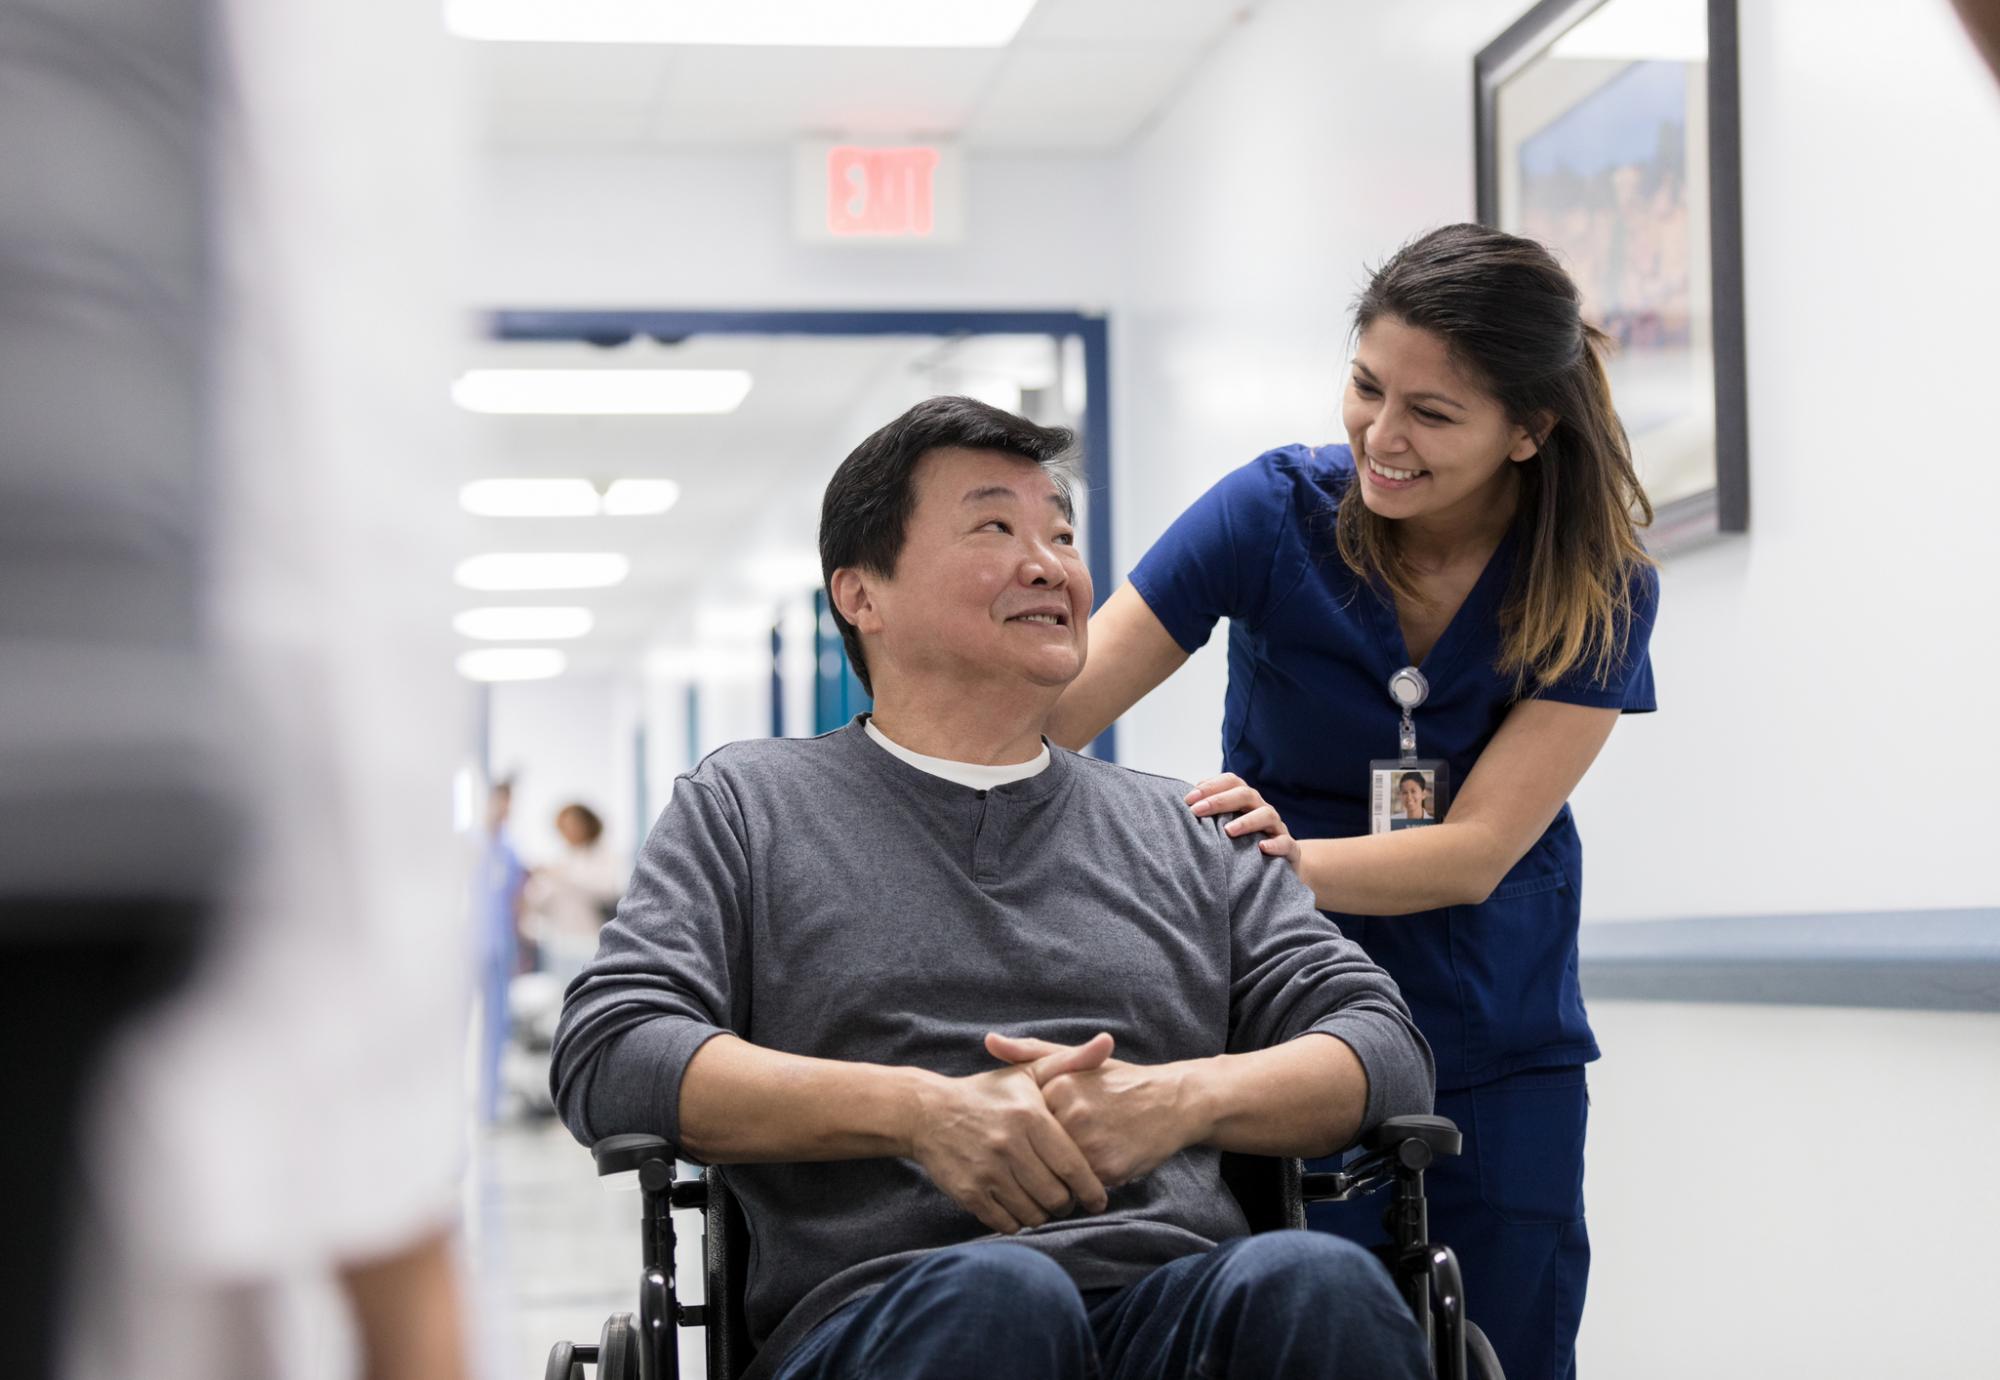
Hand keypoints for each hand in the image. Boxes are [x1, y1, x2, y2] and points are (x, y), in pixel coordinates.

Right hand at [906, 1034, 1112, 1234]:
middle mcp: (1010, 1145)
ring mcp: (987, 1170)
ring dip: (1042, 1214)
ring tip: (1042, 1202)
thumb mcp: (1028, 1072)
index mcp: (1030, 1117)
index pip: (1074, 1167)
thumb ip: (1072, 1061)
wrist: (927, 1111)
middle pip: (1056, 1196)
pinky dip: (1016, 1221)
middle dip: (1066, 1203)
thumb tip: (1109, 1041)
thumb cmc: (988, 1094)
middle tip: (1066, 1199)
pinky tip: (1017, 1206)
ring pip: (1033, 1214)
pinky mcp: (968, 1192)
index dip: (1091, 1190)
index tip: (1098, 1199)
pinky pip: (1006, 1223)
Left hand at [984, 1033, 1201, 1188]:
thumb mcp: (1076, 1061)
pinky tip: (1099, 1166)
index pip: (1026, 1122)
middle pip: (1039, 1149)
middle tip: (1062, 1149)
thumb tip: (989, 1040)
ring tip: (1080, 1159)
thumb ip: (1030, 1052)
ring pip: (1057, 1172)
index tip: (1045, 1128)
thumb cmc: (1118, 1082)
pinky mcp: (1107, 1168)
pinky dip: (1086, 1183)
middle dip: (1044, 1156)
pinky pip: (1081, 1187)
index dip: (1034, 1130)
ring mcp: (1090, 1142)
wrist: (1172, 1101)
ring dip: (1062, 1173)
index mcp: (1060, 1085)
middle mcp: (1072, 1113)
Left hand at [1186, 774, 1299, 867]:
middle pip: (1246, 794)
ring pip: (1267, 815)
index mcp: (1246, 801)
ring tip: (1228, 831)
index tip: (1188, 799)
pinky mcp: (1290, 850)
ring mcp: (1277, 828)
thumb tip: (1180, 805)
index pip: (1231, 781)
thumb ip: (1210, 814)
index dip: (1210, 786)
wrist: (1281, 866)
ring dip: (1246, 821)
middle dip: (1220, 800)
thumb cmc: (1245, 843)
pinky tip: (1261, 848)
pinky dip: (1275, 844)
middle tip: (1197, 811)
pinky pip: (1286, 843)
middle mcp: (1262, 809)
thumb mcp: (1227, 826)